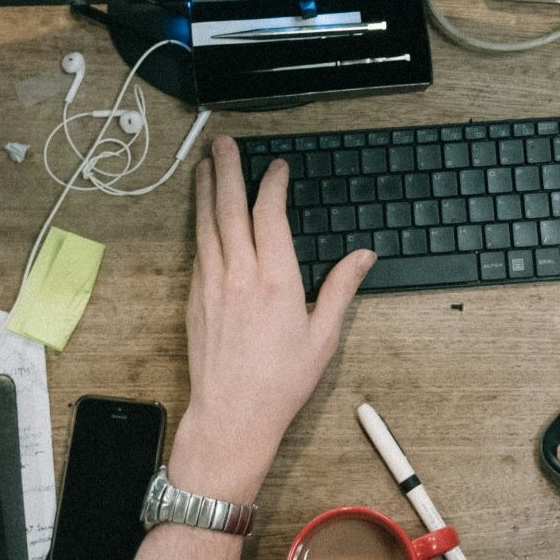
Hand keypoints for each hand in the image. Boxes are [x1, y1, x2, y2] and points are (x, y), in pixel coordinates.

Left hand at [170, 137, 373, 501]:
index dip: (272, 184)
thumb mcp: (323, 337)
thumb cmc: (280, 383)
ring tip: (206, 165)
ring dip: (207, 191)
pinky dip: (200, 224)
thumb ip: (342, 289)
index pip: (270, 215)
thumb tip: (364, 256)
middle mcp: (239, 276)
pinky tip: (202, 214)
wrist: (232, 415)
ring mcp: (212, 285)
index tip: (277, 168)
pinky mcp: (195, 299)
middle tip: (224, 143)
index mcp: (276, 281)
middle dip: (227, 171)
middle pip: (230, 209)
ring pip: (207, 225)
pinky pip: (197, 250)